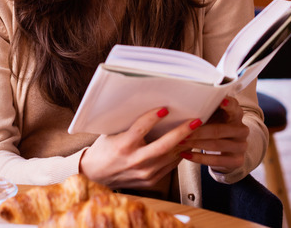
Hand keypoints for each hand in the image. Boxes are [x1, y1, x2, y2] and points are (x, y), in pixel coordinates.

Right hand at [79, 107, 193, 188]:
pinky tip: (183, 146)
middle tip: (195, 121)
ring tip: (194, 132)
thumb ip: (131, 126)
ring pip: (171, 156)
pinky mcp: (150, 181)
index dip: (154, 117)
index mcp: (123, 146)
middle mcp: (135, 161)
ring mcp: (144, 173)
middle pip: (164, 145)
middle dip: (182, 132)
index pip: (141, 128)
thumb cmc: (104, 151)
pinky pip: (169, 166)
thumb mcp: (113, 134)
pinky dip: (177, 155)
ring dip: (184, 143)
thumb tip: (151, 111)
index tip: (165, 108)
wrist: (95, 175)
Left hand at [178, 96, 248, 171]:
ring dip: (196, 144)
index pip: (234, 106)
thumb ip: (206, 109)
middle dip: (198, 131)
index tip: (220, 100)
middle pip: (219, 130)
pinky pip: (216, 160)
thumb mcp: (213, 116)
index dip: (228, 103)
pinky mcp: (237, 161)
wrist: (226, 150)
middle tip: (183, 132)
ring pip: (216, 145)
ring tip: (180, 142)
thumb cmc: (215, 125)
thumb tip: (185, 103)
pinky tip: (186, 155)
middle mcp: (242, 130)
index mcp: (236, 114)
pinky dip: (199, 158)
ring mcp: (241, 146)